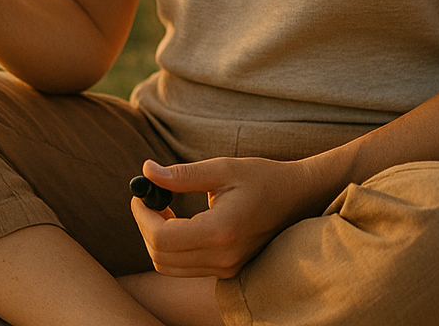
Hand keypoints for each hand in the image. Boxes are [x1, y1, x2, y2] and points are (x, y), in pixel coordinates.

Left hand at [130, 156, 331, 278]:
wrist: (298, 197)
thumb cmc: (263, 177)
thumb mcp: (223, 168)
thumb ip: (182, 175)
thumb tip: (146, 172)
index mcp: (221, 231)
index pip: (163, 239)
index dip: (143, 217)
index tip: (140, 195)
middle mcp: (223, 257)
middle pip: (161, 258)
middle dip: (145, 228)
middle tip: (148, 199)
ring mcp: (226, 268)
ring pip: (169, 267)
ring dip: (156, 240)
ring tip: (163, 208)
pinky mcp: (228, 270)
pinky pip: (185, 268)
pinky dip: (172, 248)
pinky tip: (179, 221)